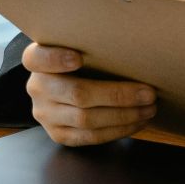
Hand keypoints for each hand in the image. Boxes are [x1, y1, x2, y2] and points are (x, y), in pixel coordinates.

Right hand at [23, 41, 156, 146]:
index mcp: (35, 61)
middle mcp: (36, 88)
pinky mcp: (58, 134)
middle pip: (77, 93)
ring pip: (87, 119)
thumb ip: (90, 45)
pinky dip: (118, 130)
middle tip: (148, 93)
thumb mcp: (74, 46)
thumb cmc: (77, 60)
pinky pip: (90, 137)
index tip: (79, 58)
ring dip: (124, 115)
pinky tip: (137, 122)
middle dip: (118, 95)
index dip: (56, 59)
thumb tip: (132, 47)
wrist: (59, 87)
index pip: (37, 58)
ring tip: (149, 108)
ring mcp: (45, 114)